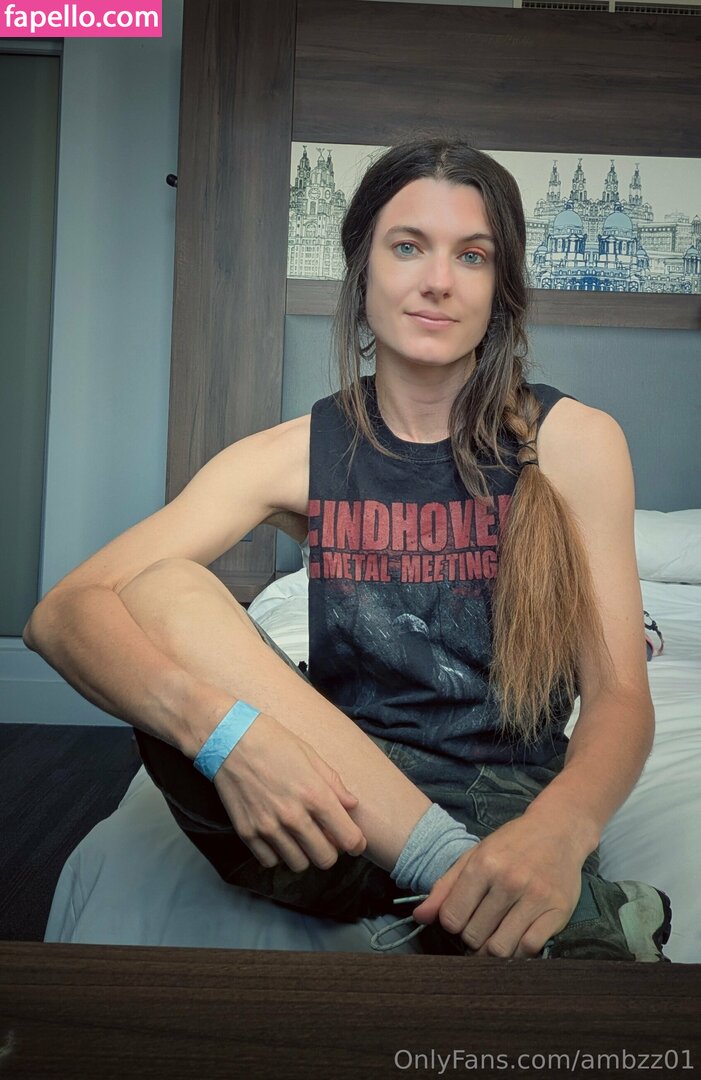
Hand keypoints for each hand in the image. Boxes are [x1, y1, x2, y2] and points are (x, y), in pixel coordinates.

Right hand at [213, 712, 367, 872]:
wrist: (230, 739)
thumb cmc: (274, 742)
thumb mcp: (310, 755)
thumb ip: (334, 784)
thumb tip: (352, 805)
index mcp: (315, 795)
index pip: (348, 839)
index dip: (356, 844)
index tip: (353, 841)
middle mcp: (293, 816)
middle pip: (325, 859)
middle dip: (331, 851)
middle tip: (325, 838)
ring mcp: (268, 827)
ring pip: (299, 864)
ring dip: (304, 854)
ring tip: (300, 837)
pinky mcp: (247, 833)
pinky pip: (270, 861)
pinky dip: (277, 854)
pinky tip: (278, 837)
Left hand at [410, 814, 584, 957]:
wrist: (558, 829)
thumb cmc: (511, 844)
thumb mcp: (474, 856)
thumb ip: (445, 887)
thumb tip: (420, 917)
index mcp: (483, 864)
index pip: (452, 917)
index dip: (452, 924)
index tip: (460, 919)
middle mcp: (509, 880)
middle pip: (475, 936)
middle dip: (472, 938)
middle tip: (479, 929)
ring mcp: (535, 897)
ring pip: (501, 948)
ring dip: (493, 950)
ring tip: (495, 937)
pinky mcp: (558, 911)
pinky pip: (530, 948)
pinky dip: (519, 952)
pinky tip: (516, 938)